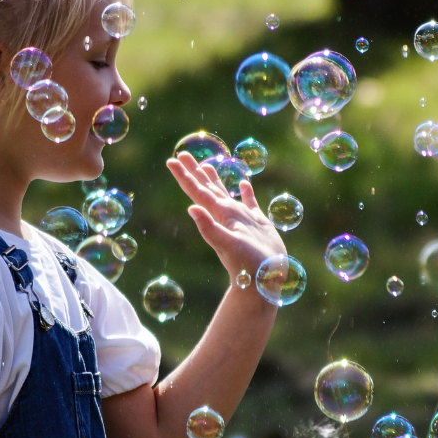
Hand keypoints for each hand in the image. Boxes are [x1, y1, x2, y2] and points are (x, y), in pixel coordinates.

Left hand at [167, 151, 284, 280]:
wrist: (266, 283)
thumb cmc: (249, 265)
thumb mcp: (228, 245)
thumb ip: (210, 228)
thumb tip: (191, 208)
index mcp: (219, 216)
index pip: (198, 192)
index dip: (185, 176)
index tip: (172, 160)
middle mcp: (227, 215)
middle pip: (207, 188)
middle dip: (194, 171)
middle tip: (182, 154)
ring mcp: (242, 220)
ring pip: (225, 193)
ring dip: (215, 179)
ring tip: (207, 164)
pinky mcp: (258, 224)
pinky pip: (250, 203)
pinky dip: (246, 192)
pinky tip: (243, 183)